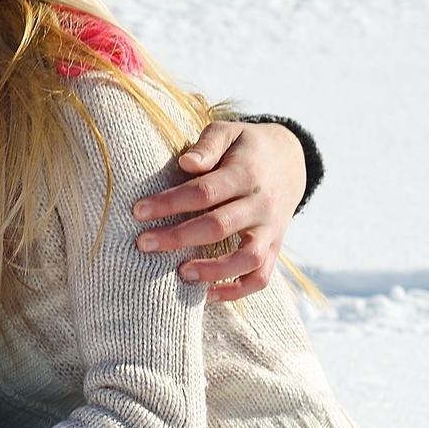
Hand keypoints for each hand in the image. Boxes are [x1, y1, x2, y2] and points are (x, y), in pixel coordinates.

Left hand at [133, 120, 304, 301]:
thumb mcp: (229, 132)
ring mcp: (270, 229)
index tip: (138, 211)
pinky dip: (236, 291)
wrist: (291, 162)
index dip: (170, 203)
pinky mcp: (274, 248)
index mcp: (246, 174)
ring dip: (213, 270)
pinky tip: (206, 295)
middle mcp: (261, 205)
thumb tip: (187, 163)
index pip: (204, 191)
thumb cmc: (245, 148)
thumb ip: (208, 144)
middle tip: (143, 243)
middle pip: (220, 226)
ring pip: (248, 258)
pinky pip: (261, 278)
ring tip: (181, 273)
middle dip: (178, 237)